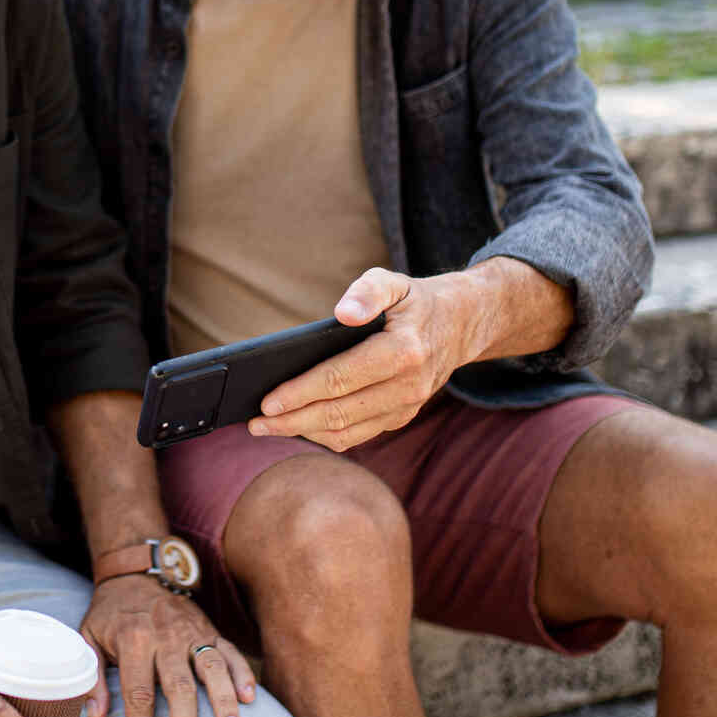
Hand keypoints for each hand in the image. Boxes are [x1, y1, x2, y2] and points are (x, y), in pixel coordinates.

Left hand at [78, 573, 256, 716]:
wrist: (136, 572)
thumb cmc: (110, 613)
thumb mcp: (88, 637)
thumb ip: (92, 677)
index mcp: (133, 640)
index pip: (138, 694)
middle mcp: (166, 637)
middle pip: (178, 688)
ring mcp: (192, 632)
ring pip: (212, 669)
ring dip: (223, 703)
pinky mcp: (210, 629)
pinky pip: (230, 652)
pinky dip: (242, 674)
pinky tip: (250, 700)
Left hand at [248, 267, 473, 450]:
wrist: (461, 324)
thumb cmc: (414, 301)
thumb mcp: (393, 282)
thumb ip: (367, 291)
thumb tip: (343, 313)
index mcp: (403, 351)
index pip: (340, 379)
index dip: (300, 393)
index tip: (267, 402)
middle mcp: (408, 385)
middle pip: (340, 413)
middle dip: (293, 421)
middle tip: (256, 423)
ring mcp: (408, 406)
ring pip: (349, 432)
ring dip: (306, 434)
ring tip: (270, 428)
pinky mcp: (403, 416)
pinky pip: (360, 435)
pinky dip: (327, 435)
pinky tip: (300, 427)